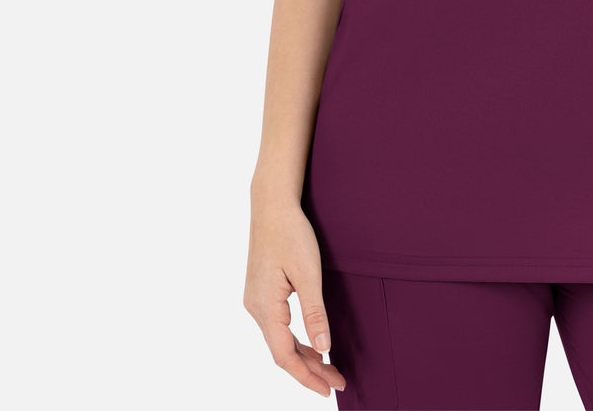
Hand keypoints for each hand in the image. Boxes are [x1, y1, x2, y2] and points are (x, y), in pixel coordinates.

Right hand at [243, 195, 347, 398]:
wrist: (272, 205)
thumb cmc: (291, 234)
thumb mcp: (308, 273)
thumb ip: (315, 313)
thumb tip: (324, 350)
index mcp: (265, 308)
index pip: (285, 356)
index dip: (307, 376)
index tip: (329, 388)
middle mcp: (255, 309)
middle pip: (282, 352)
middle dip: (310, 370)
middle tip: (337, 381)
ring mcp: (256, 301)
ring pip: (280, 340)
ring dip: (304, 356)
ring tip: (328, 368)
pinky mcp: (261, 293)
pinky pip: (278, 327)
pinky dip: (295, 339)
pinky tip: (312, 343)